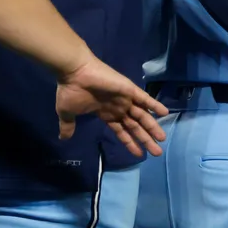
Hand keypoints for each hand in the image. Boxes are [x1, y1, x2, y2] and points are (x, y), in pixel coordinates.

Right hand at [55, 54, 169, 156]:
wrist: (74, 73)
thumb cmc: (72, 91)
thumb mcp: (67, 113)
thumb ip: (68, 126)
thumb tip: (63, 138)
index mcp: (106, 114)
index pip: (122, 131)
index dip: (131, 143)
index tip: (139, 155)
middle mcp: (119, 107)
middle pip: (136, 127)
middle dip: (146, 139)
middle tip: (157, 152)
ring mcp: (125, 99)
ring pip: (143, 116)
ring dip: (153, 127)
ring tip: (162, 139)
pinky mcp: (129, 90)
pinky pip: (145, 99)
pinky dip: (155, 105)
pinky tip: (164, 113)